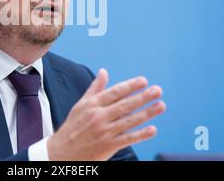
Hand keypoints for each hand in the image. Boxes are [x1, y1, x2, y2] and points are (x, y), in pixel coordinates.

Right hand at [47, 69, 165, 160]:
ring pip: (129, 121)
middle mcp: (98, 116)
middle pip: (124, 105)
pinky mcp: (108, 146)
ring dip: (147, 113)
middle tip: (157, 90)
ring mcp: (104, 132)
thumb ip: (95, 89)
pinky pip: (127, 139)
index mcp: (92, 104)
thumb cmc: (73, 126)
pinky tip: (153, 129)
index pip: (114, 93)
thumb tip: (104, 72)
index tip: (143, 81)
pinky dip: (140, 135)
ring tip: (161, 105)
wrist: (62, 152)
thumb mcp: (81, 105)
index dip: (130, 86)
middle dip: (142, 97)